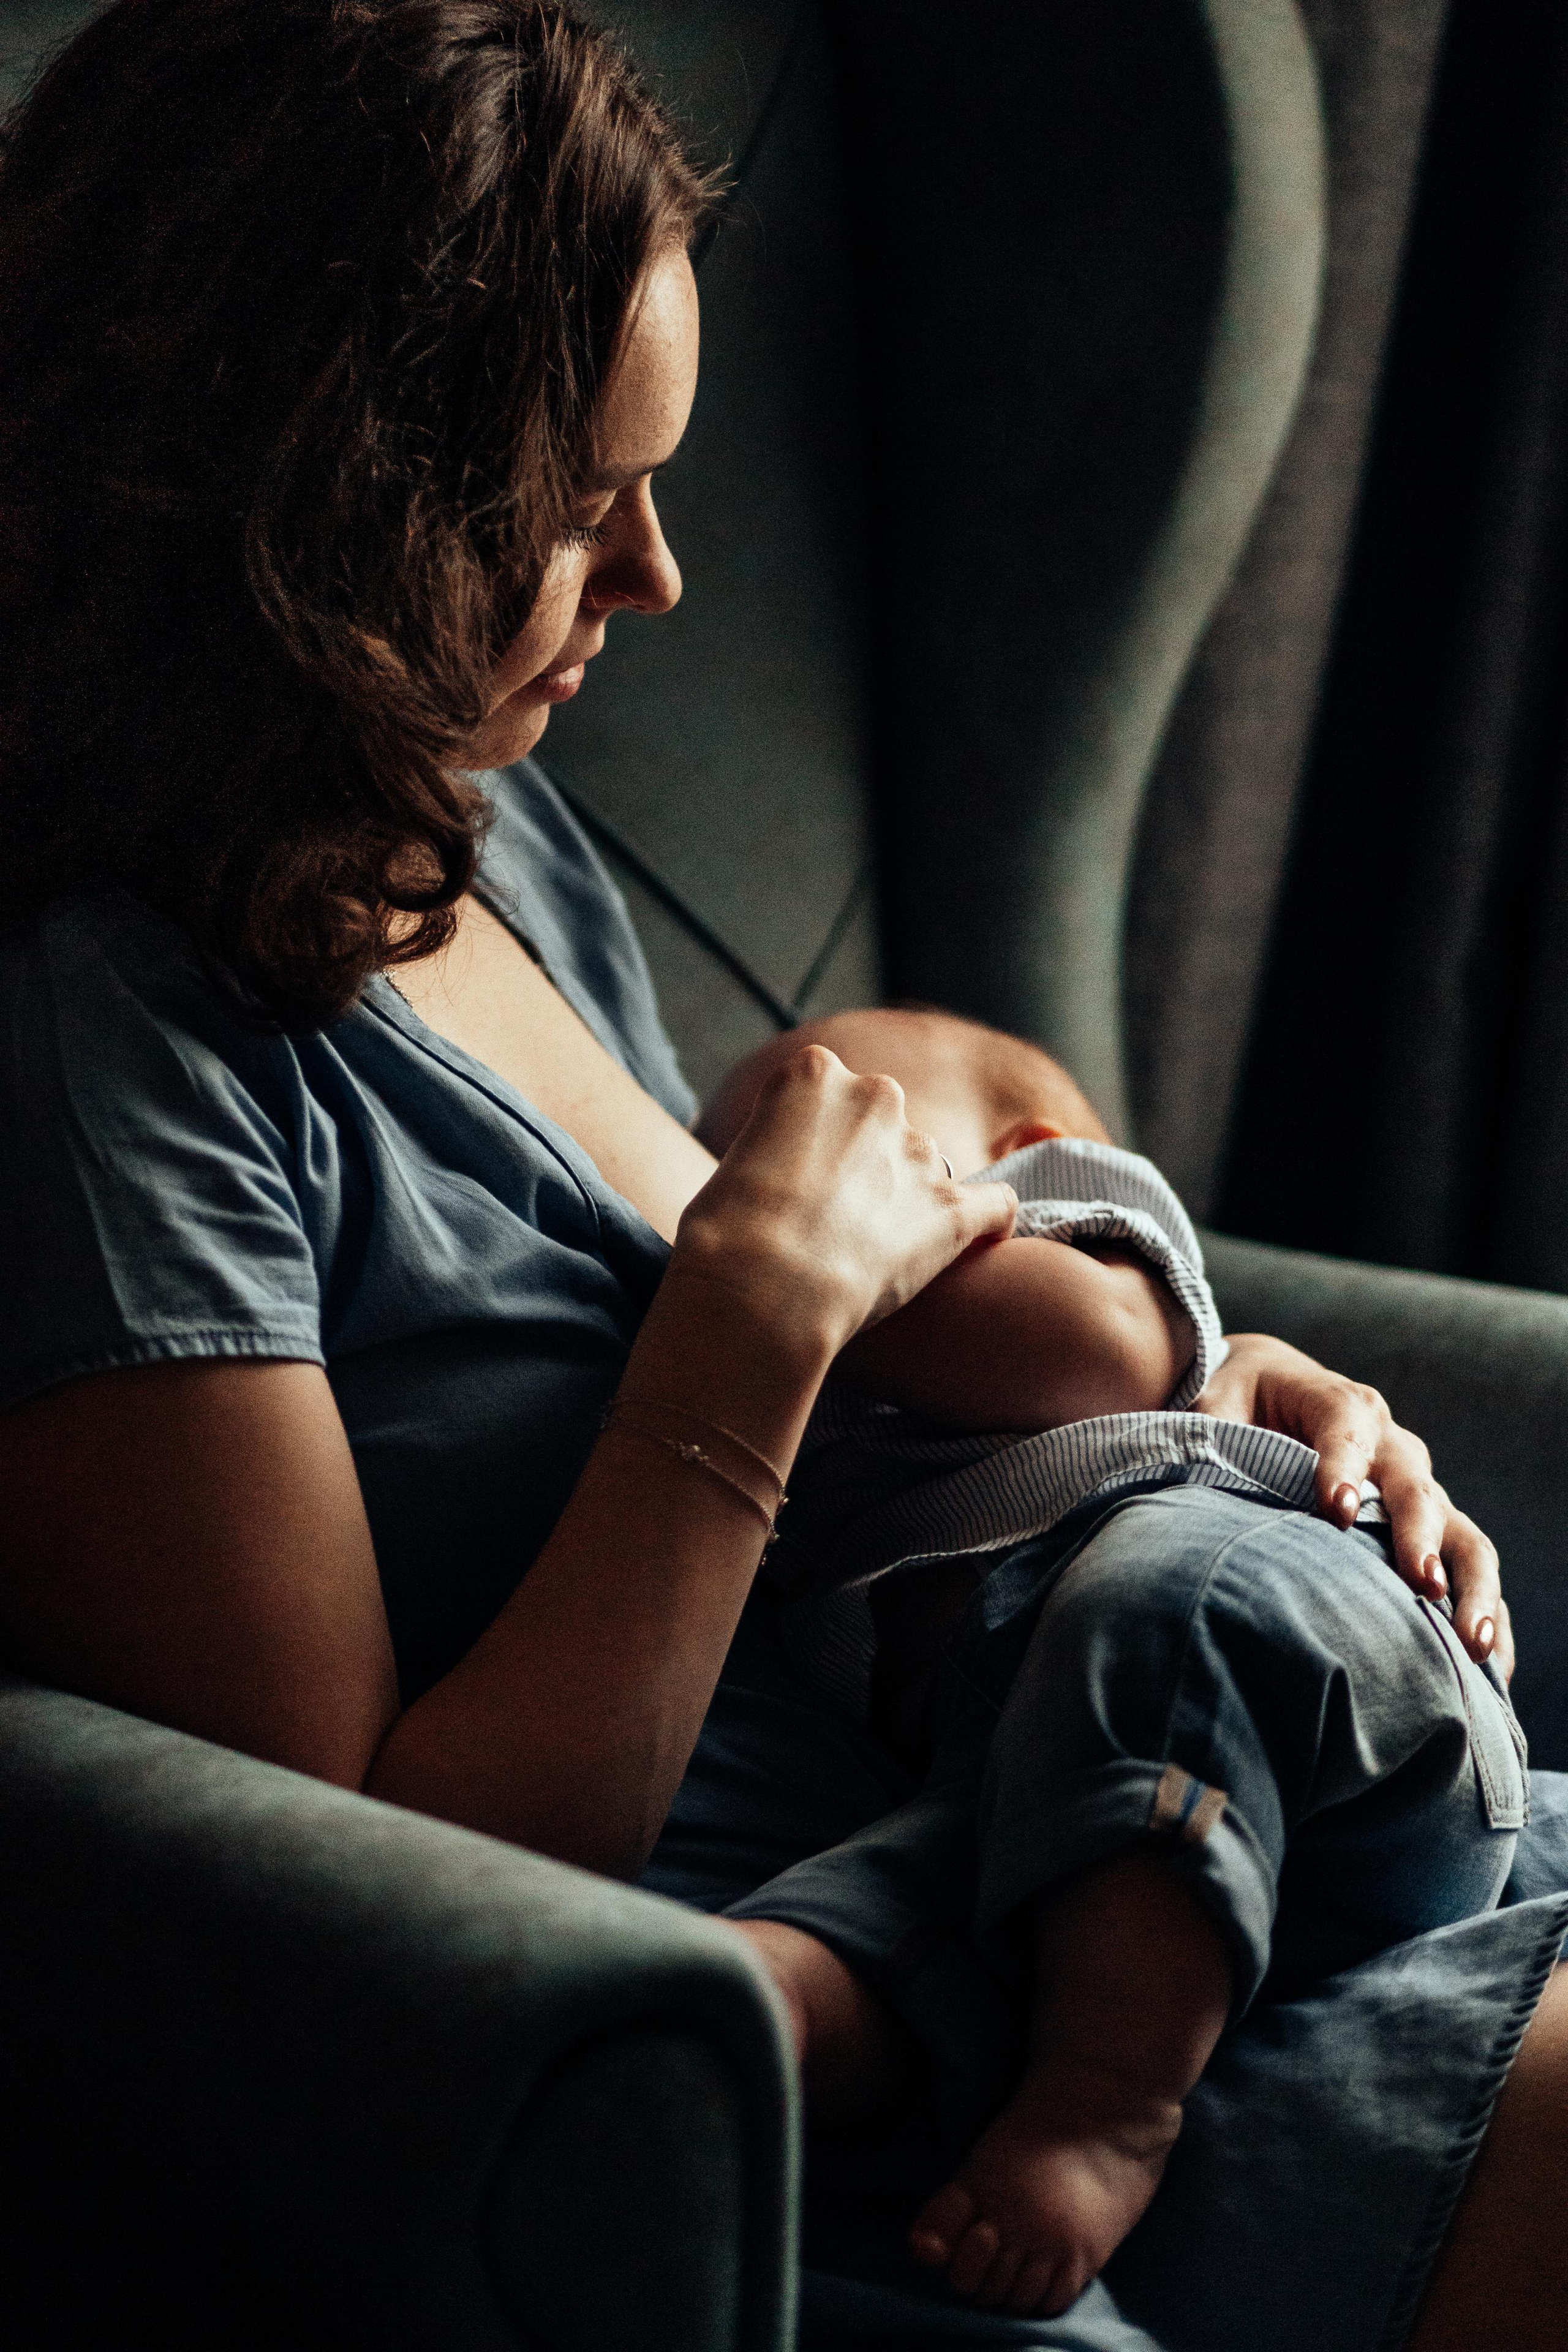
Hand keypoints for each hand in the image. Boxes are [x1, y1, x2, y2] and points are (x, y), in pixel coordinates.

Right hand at [671, 1044, 1017, 1359]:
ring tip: (872, 1254)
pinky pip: (994, 1205)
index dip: (813, 1142)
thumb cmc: (726, 1234)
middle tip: (831, 1220)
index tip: (796, 1180)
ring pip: (926, 1168)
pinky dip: (990, 1221)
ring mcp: (918, 1152)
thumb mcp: (734, 1161)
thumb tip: (791, 1178)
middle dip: (866, 1164)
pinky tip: (983, 1238)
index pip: (826, 1091)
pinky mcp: (951, 1209)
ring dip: (907, 1201)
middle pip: (883, 1123)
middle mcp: (874, 1097)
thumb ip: (777, 1149)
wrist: (759, 1286)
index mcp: (813, 1072)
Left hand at [1196, 1333, 1507, 1671]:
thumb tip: (1193, 1459)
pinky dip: (1483, 1610)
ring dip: (1470, 1586)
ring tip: (1472, 1643)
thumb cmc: (1245, 1397)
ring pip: (1460, 1533)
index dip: (1341, 1469)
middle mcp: (1392, 1445)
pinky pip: (1468, 1565)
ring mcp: (1417, 1487)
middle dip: (1419, 1538)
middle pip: (1414, 1490)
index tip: (1336, 1512)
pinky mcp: (1429, 1524)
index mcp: (1341, 1406)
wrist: (1277, 1386)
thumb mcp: (1220, 1399)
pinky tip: (1492, 1668)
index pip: (1345, 1433)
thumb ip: (1210, 1425)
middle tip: (1423, 1585)